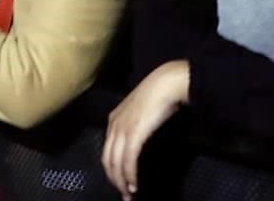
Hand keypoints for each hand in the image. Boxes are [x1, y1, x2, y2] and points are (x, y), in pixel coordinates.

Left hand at [102, 60, 189, 199]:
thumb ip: (135, 125)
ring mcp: (122, 129)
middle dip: (115, 179)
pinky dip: (130, 174)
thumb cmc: (158, 96)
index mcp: (114, 119)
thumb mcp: (140, 112)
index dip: (112, 169)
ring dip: (122, 181)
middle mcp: (114, 125)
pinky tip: (134, 184)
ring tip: (130, 194)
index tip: (120, 183)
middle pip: (108, 159)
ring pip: (116, 162)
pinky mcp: (133, 133)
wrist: (165, 83)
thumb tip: (137, 142)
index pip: (107, 150)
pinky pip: (128, 159)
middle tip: (124, 195)